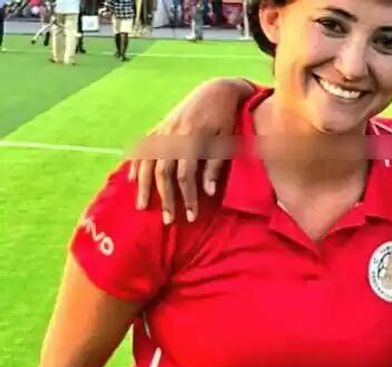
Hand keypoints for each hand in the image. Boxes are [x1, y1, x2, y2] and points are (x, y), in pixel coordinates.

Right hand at [129, 78, 254, 223]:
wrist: (217, 89)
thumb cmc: (226, 118)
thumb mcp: (226, 141)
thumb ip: (214, 166)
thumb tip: (208, 193)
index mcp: (193, 139)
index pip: (186, 176)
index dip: (188, 198)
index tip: (191, 217)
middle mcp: (174, 135)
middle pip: (164, 172)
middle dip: (165, 198)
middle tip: (168, 220)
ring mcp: (164, 129)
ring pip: (148, 161)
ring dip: (145, 186)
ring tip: (142, 206)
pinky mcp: (160, 126)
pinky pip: (144, 147)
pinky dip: (137, 163)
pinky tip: (132, 179)